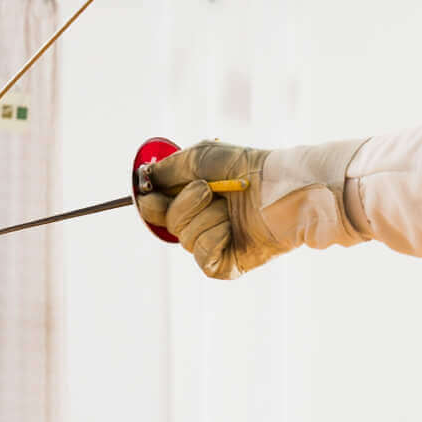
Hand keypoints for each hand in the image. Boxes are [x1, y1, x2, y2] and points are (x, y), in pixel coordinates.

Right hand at [137, 141, 267, 278]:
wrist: (278, 187)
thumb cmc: (246, 168)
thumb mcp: (200, 157)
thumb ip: (167, 169)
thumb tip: (143, 181)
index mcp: (193, 198)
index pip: (155, 209)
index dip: (150, 203)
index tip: (151, 193)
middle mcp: (201, 222)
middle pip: (167, 224)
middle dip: (184, 205)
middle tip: (207, 190)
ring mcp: (214, 244)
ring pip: (186, 239)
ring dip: (207, 219)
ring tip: (232, 210)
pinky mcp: (226, 264)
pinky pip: (202, 256)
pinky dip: (215, 238)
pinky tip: (233, 230)